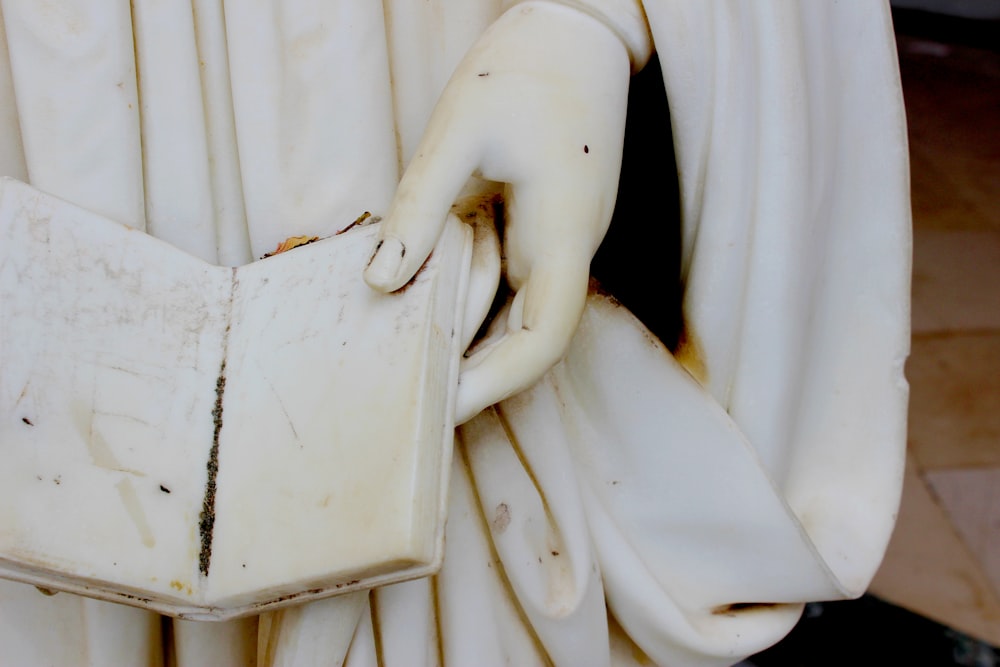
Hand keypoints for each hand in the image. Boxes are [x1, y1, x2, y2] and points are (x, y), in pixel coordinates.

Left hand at [364, 1, 630, 423]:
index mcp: (564, 231)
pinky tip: (427, 307)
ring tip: (411, 365)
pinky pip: (510, 281)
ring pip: (519, 315)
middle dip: (477, 377)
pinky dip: (471, 302)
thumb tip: (380, 282)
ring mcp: (559, 238)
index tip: (440, 405)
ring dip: (472, 343)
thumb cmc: (524, 68)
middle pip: (531, 340)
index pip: (544, 338)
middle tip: (411, 401)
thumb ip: (419, 208)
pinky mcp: (543, 225)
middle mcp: (569, 247)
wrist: (577, 29)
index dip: (495, 383)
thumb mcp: (459, 131)